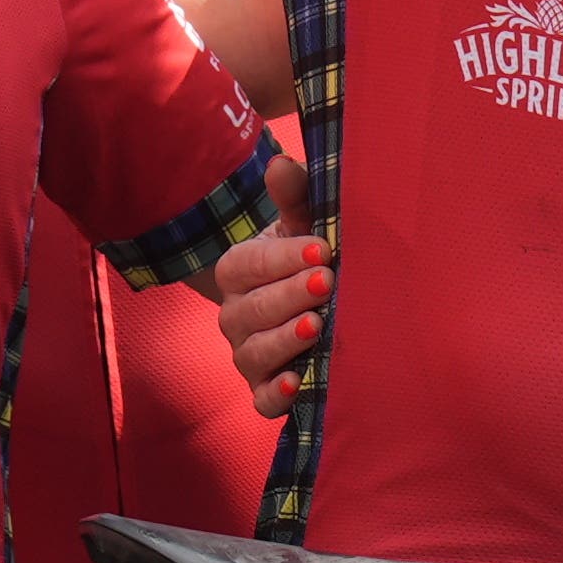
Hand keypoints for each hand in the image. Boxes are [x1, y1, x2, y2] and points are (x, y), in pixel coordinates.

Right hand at [208, 184, 327, 426]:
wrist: (313, 304)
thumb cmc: (307, 256)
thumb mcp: (303, 223)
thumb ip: (295, 196)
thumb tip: (282, 164)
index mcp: (238, 270)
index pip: (250, 263)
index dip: (284, 258)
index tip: (323, 249)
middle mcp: (234, 315)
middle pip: (251, 309)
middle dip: (289, 296)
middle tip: (327, 283)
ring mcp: (246, 355)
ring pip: (253, 353)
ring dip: (284, 341)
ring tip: (316, 327)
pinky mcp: (264, 389)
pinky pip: (262, 398)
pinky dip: (277, 393)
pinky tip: (298, 380)